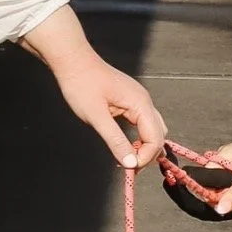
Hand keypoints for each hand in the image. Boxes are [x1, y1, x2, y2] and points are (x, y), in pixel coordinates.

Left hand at [21, 4, 166, 167]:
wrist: (73, 62)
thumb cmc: (82, 85)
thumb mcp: (97, 117)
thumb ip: (116, 140)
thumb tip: (131, 163)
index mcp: (140, 104)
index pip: (155, 138)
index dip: (145, 157)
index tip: (129, 168)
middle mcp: (144, 101)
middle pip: (158, 135)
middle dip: (147, 154)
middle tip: (129, 167)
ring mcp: (138, 100)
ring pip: (153, 129)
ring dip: (144, 146)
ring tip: (127, 158)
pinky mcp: (130, 101)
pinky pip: (143, 123)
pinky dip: (139, 138)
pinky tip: (126, 144)